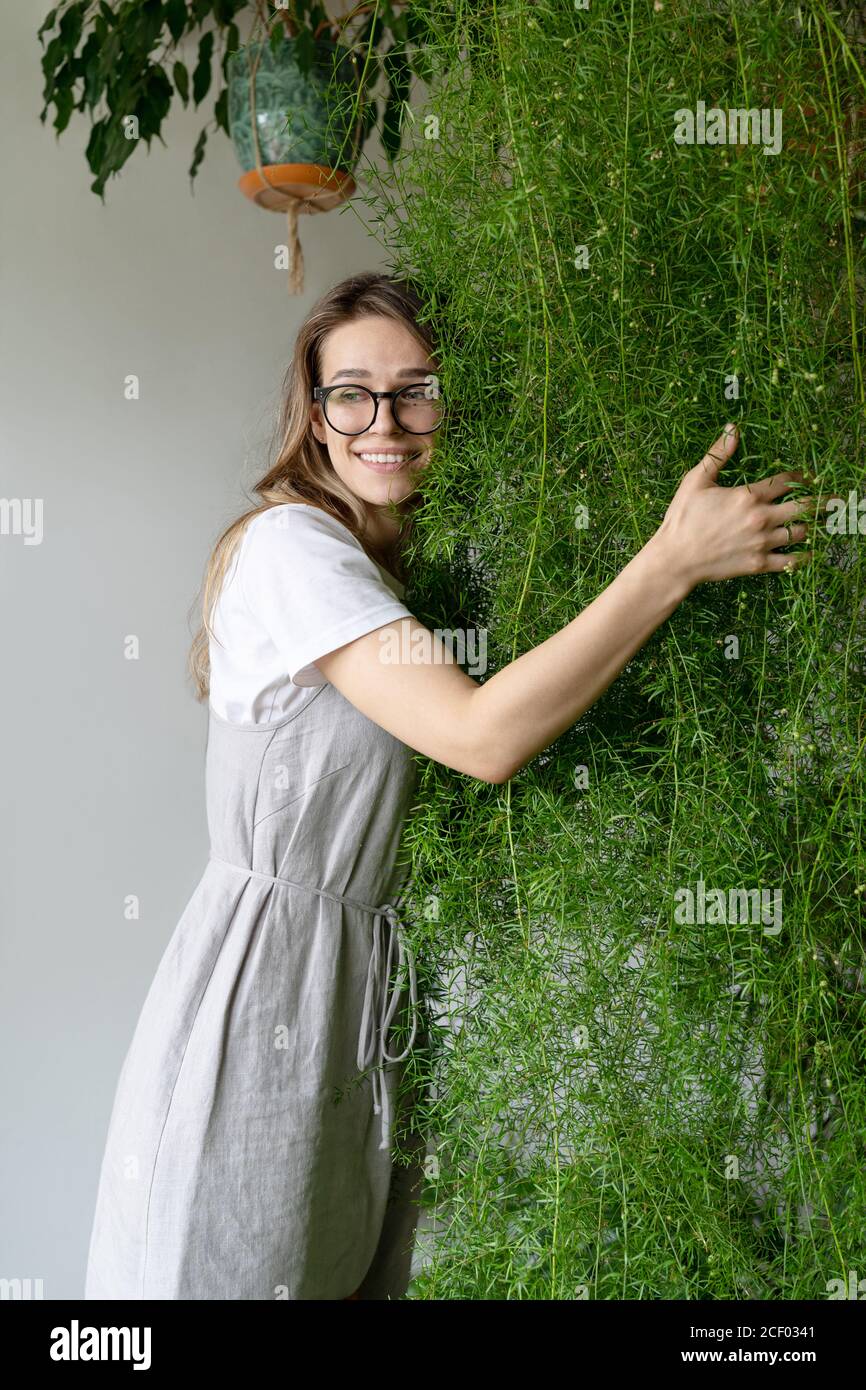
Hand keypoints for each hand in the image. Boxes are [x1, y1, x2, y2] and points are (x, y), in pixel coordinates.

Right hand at [651, 423, 817, 590]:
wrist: (675, 559)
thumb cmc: (682, 518)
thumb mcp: (696, 480)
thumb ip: (718, 454)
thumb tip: (733, 428)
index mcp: (748, 495)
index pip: (786, 481)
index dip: (801, 477)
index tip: (807, 477)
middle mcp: (760, 518)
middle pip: (803, 507)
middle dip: (821, 501)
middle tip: (834, 500)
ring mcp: (762, 542)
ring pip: (800, 533)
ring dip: (811, 527)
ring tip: (819, 524)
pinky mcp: (759, 564)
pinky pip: (790, 562)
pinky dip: (803, 557)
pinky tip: (810, 553)